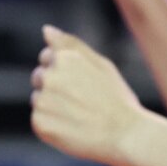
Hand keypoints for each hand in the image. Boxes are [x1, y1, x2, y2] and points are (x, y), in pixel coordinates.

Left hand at [31, 25, 143, 165]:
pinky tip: (72, 129)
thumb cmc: (117, 99)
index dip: (65, 71)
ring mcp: (42, 101)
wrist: (128, 136)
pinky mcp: (40, 123)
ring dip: (52, 106)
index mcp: (64, 58)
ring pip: (38, 99)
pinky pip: (39, 120)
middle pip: (39, 77)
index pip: (46, 57)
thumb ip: (71, 45)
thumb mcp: (101, 65)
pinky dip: (52, 125)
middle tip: (83, 101)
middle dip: (55, 87)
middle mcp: (49, 77)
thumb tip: (46, 29)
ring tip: (79, 116)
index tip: (82, 83)